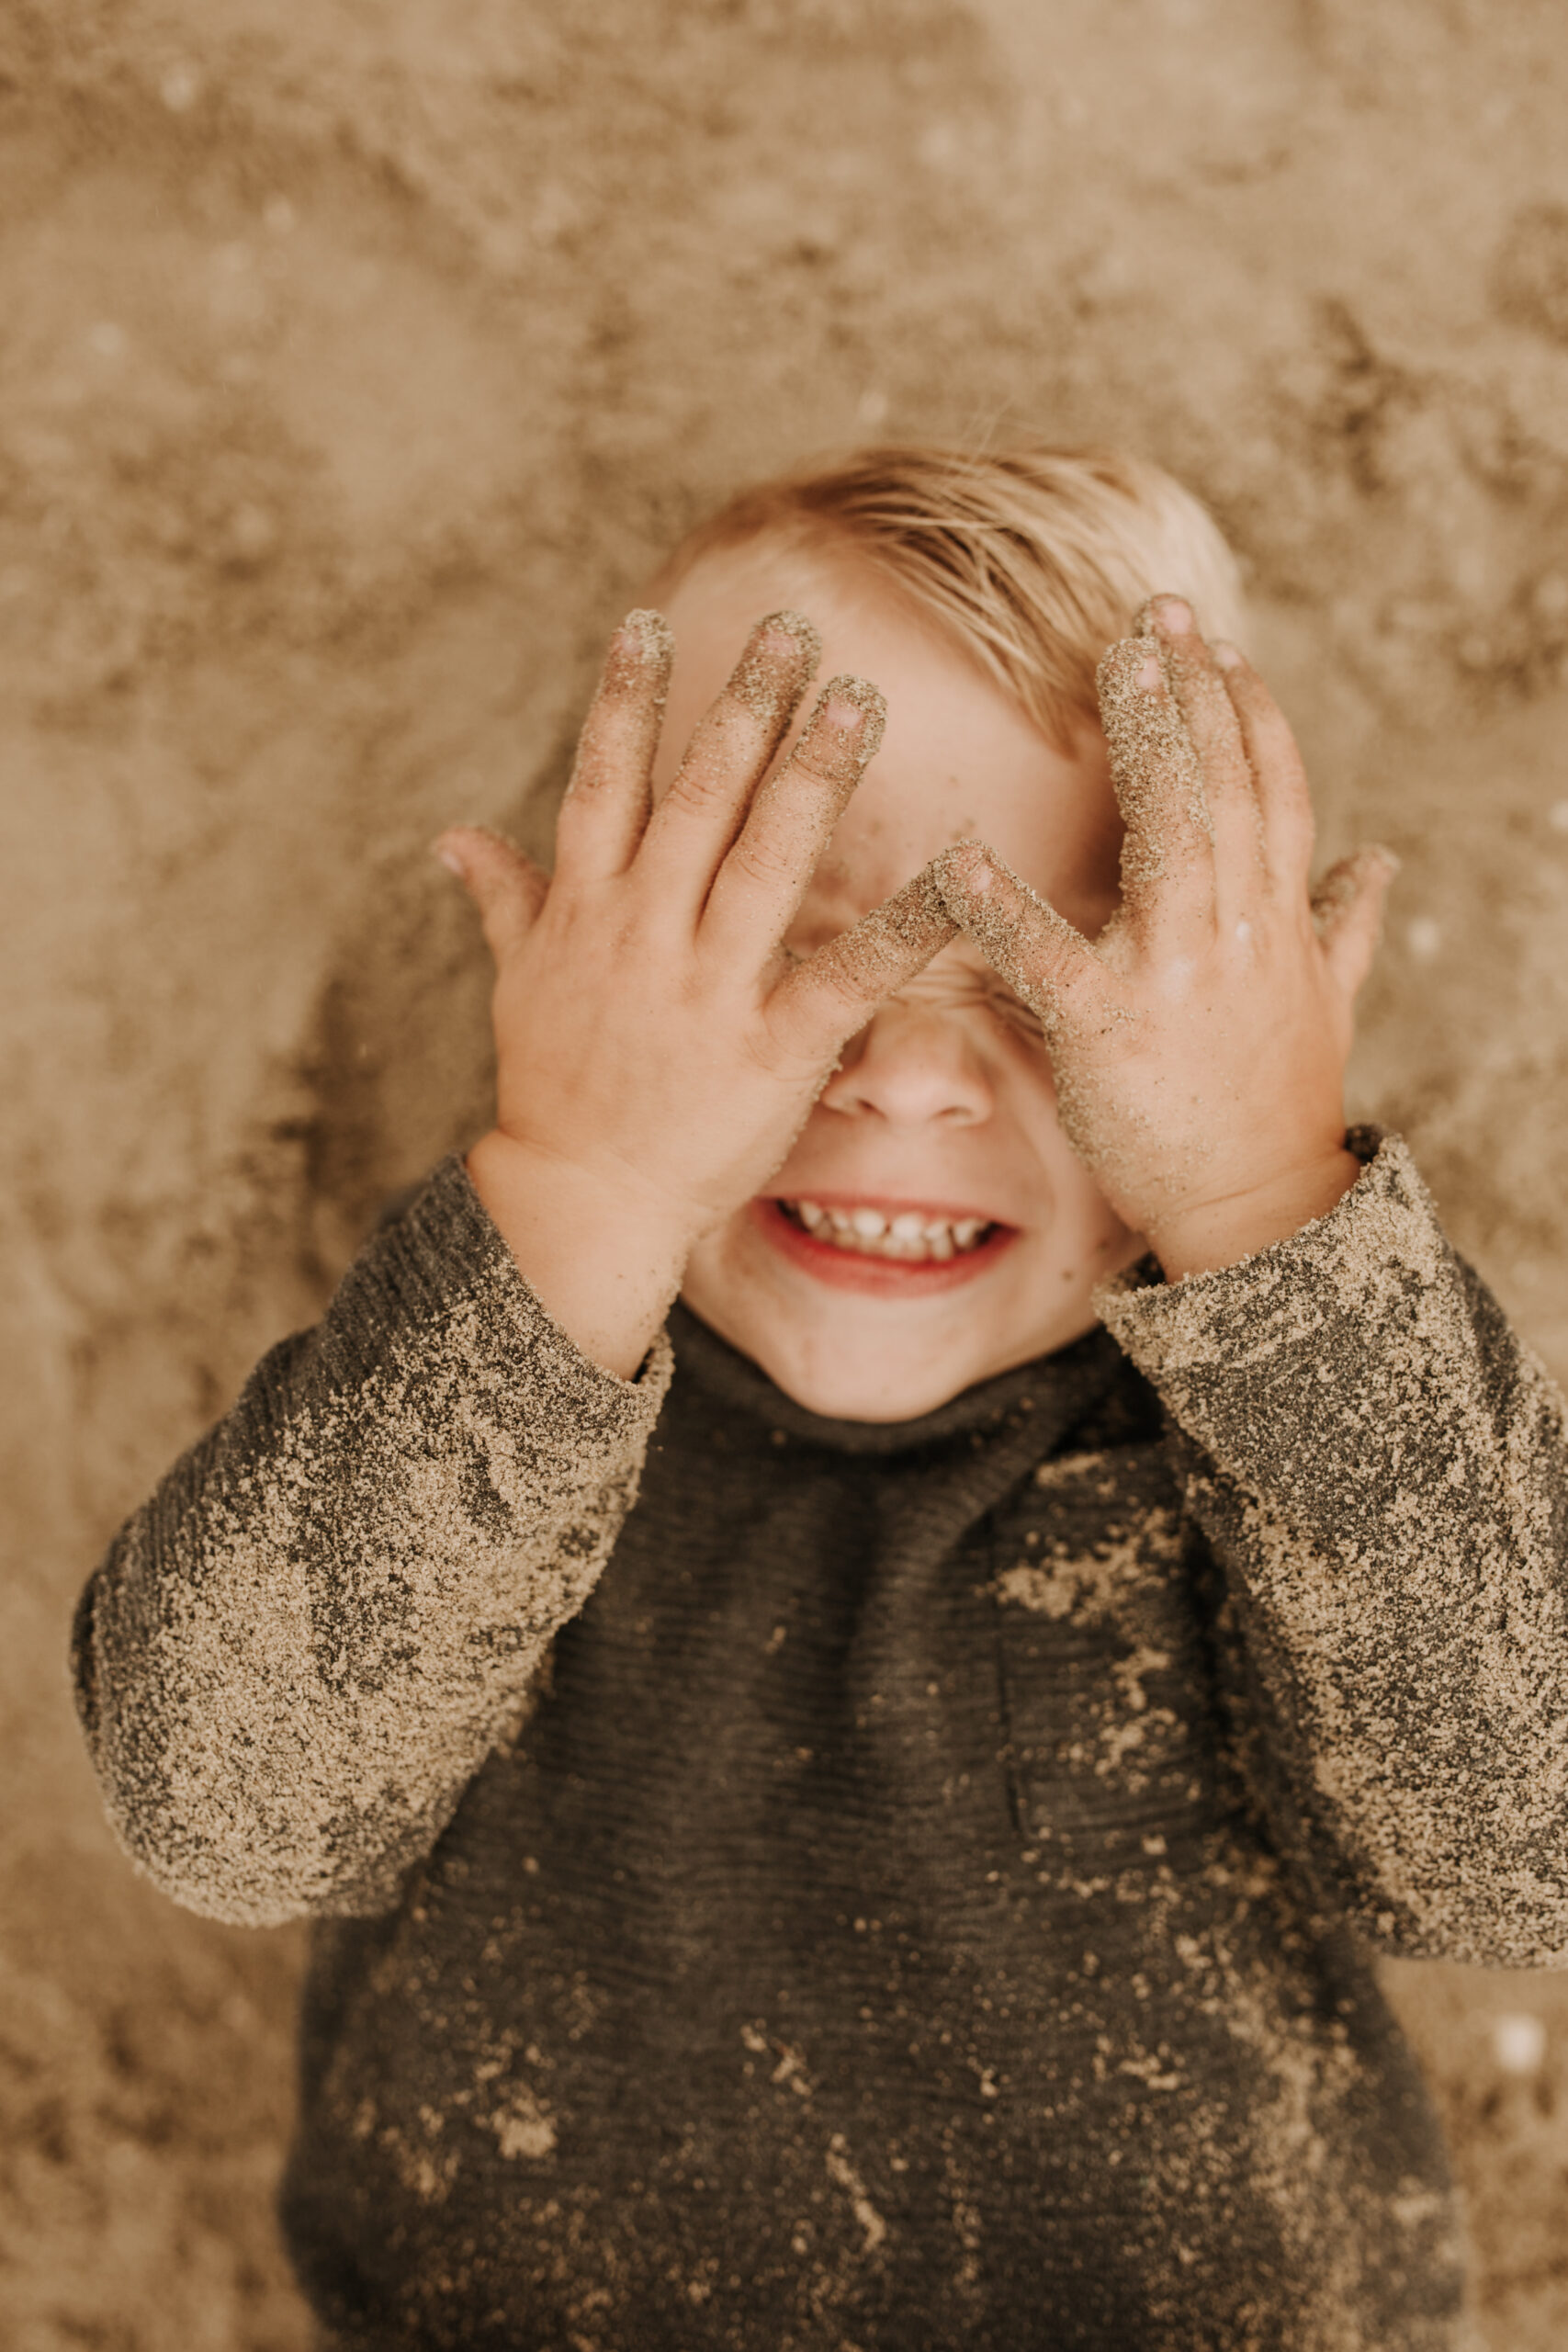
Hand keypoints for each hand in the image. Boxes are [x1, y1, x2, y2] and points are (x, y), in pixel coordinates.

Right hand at [437, 608, 955, 1374]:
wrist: (580, 1202)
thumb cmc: (553, 1089)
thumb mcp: (519, 984)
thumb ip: (506, 899)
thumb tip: (452, 838)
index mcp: (585, 911)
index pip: (603, 783)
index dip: (625, 702)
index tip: (648, 622)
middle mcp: (643, 934)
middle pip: (697, 800)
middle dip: (744, 709)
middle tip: (792, 631)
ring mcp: (706, 988)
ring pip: (764, 860)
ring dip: (811, 775)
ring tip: (854, 699)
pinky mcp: (771, 1048)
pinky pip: (848, 976)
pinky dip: (906, 925)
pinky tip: (960, 871)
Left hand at [934, 596, 1395, 1280]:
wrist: (1260, 1209)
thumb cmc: (1279, 1106)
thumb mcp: (1329, 1004)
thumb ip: (1343, 927)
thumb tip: (1378, 864)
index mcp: (1277, 918)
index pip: (1271, 789)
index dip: (1245, 711)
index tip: (1215, 644)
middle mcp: (1239, 930)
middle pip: (1225, 785)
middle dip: (1192, 693)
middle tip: (1155, 613)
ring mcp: (1179, 975)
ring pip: (1174, 832)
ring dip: (1151, 739)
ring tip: (1118, 663)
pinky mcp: (1110, 1030)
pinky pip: (1049, 958)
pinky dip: (1002, 906)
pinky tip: (957, 857)